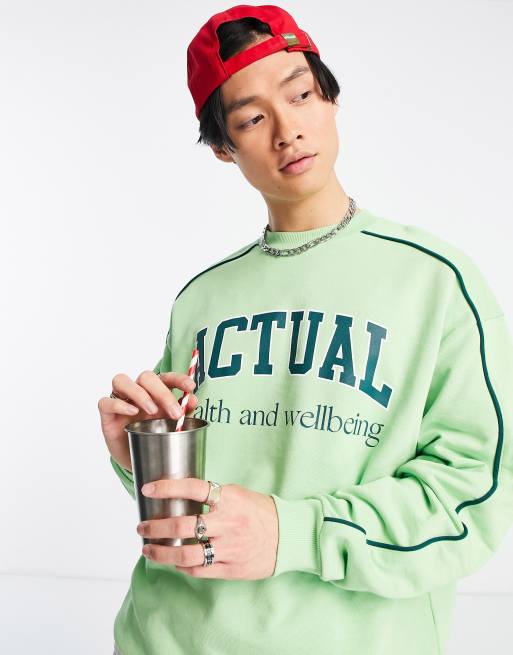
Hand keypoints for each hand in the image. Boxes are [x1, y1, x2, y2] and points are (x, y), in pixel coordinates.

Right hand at [98, 370, 198, 470]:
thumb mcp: (172, 426)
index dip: (178, 378)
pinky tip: (132, 412)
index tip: (190, 386)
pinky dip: (119, 404)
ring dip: (139, 393)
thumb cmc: (156, 438)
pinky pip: (105, 402)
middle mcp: (137, 392)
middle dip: (162, 392)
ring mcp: (120, 401)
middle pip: (146, 377)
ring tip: (152, 410)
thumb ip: (182, 412)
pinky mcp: (107, 415)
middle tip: (174, 412)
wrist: (140, 462)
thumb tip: (192, 400)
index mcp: (155, 392)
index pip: (165, 377)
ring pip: (121, 380)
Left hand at [137, 478, 278, 579]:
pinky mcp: (231, 568)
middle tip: (142, 527)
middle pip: (183, 525)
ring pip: (186, 554)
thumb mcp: (239, 494)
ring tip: (148, 548)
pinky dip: (181, 566)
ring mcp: (229, 547)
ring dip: (162, 552)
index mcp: (230, 498)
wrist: (289, 535)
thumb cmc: (260, 512)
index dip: (167, 488)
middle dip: (156, 527)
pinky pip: (199, 570)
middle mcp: (228, 522)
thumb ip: (213, 496)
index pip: (193, 488)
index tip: (147, 489)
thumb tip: (180, 496)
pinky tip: (172, 561)